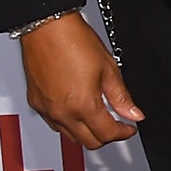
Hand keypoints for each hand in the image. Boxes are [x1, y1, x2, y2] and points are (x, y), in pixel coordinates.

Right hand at [21, 12, 143, 147]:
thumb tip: (134, 114)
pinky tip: (78, 110)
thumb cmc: (75, 42)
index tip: (130, 127)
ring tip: (99, 116)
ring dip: (87, 132)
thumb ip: (121, 97)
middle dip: (106, 136)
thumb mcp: (109, 69)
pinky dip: (69, 123)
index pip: (106, 134)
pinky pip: (54, 124)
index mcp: (82, 105)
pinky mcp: (36, 103)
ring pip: (70, 136)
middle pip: (88, 142)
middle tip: (118, 125)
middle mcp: (61, 113)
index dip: (123, 133)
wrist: (47, 28)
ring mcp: (46, 110)